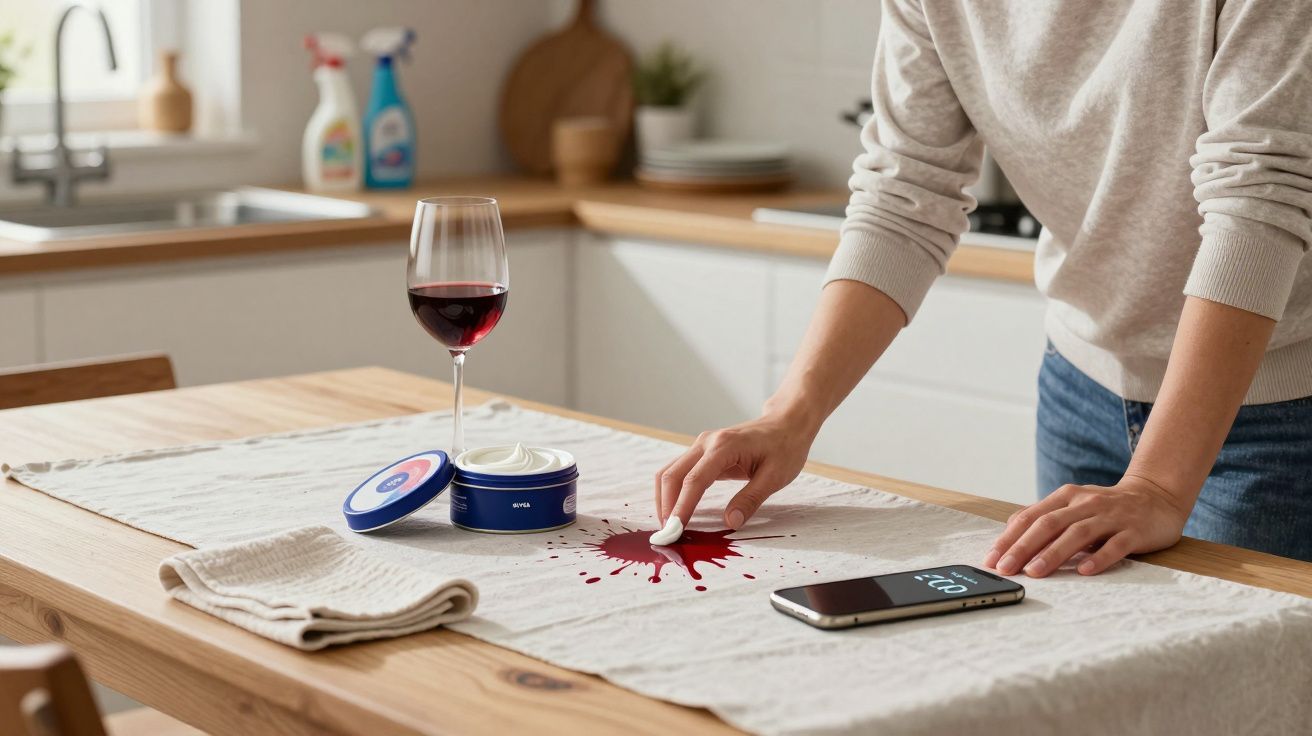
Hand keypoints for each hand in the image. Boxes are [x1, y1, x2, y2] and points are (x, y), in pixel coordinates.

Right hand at [655, 411, 815, 528]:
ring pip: (670, 472)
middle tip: (667, 534)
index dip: (682, 507)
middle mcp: (707, 443)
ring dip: (665, 499)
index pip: (694, 480)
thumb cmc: (784, 448)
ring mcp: (702, 445)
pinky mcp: (702, 452)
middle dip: (666, 506)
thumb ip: (750, 499)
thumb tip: (731, 522)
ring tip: (669, 526)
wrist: (786, 424)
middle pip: (672, 475)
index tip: (674, 530)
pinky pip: (679, 472)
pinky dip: (673, 492)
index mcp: (724, 447)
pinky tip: (677, 510)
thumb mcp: (774, 477)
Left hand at [983, 474, 1192, 576]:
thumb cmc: (1106, 507)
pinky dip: (1099, 558)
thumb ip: (1045, 516)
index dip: (1009, 538)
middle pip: (1049, 524)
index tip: (991, 559)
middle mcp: (1085, 503)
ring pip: (1077, 534)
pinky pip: (1115, 546)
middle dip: (1023, 547)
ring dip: (1053, 554)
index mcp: (1066, 496)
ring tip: (1034, 572)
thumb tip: (1010, 529)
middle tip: (1005, 569)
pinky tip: (1084, 572)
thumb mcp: (1073, 505)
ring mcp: (1111, 516)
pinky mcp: (1134, 531)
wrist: (1157, 497)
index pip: (1031, 517)